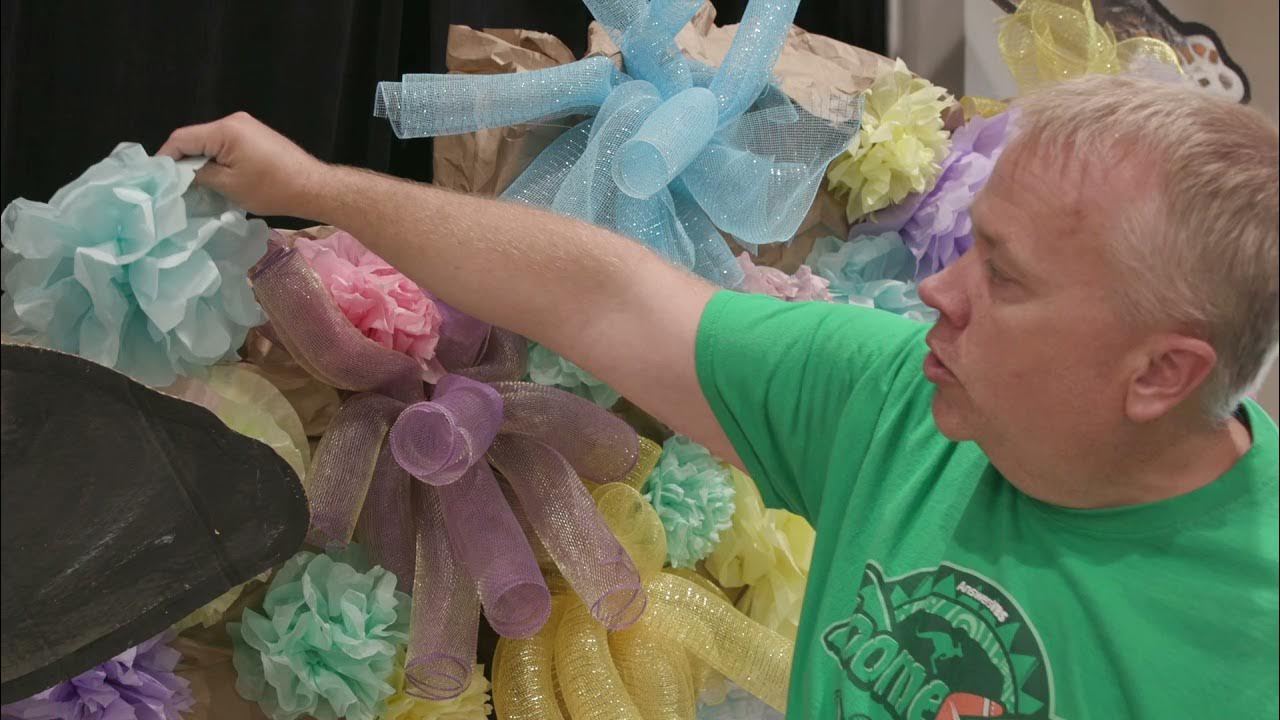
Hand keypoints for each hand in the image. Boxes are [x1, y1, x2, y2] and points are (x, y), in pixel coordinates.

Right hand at [157, 112, 324, 216]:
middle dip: (182, 160)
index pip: (182, 138)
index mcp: (225, 129)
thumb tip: (181, 175)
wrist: (312, 187)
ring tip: (191, 184)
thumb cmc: (272, 188)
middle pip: (195, 138)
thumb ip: (199, 175)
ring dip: (200, 161)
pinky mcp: (255, 136)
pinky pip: (225, 145)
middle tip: (172, 184)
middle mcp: (234, 121)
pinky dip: (216, 159)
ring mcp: (246, 126)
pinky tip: (213, 177)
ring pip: (210, 142)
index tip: (157, 178)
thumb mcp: (228, 185)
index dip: (166, 157)